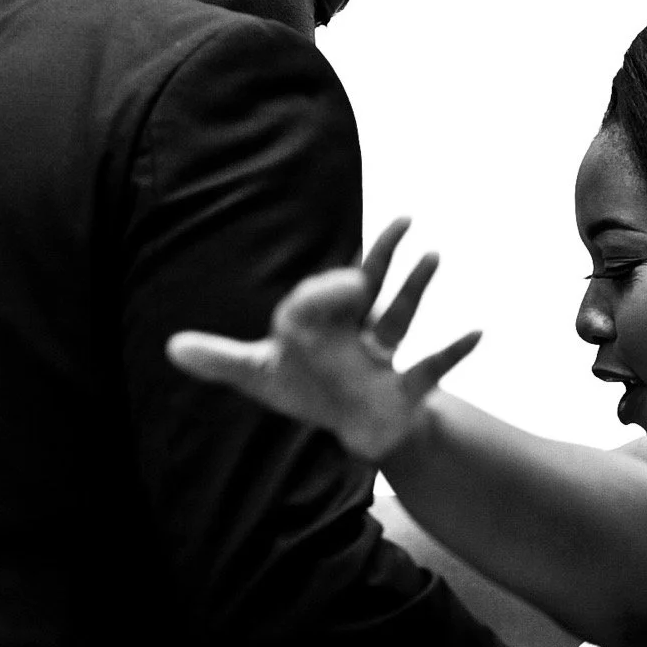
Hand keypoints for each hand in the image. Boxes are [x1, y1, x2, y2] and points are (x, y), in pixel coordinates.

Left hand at [168, 218, 481, 461]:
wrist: (353, 428)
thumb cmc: (310, 390)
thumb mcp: (260, 376)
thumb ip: (221, 359)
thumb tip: (169, 347)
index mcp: (323, 324)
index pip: (320, 298)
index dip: (325, 291)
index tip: (339, 283)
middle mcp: (356, 332)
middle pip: (371, 287)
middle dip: (384, 255)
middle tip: (403, 218)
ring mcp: (384, 359)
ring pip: (401, 317)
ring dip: (416, 288)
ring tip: (434, 254)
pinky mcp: (405, 391)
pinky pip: (431, 367)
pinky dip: (455, 351)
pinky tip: (477, 332)